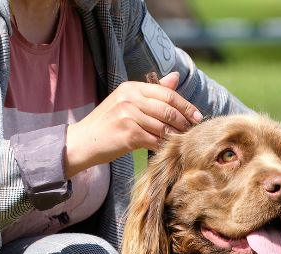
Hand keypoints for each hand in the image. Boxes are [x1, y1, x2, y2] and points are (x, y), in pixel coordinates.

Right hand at [65, 72, 202, 177]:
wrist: (82, 142)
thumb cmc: (107, 124)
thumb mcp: (127, 102)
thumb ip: (152, 92)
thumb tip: (175, 77)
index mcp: (131, 88)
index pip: (166, 93)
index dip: (185, 105)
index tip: (197, 116)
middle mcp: (130, 98)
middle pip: (168, 109)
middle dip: (185, 121)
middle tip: (194, 130)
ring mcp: (128, 116)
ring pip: (163, 126)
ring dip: (177, 135)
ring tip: (184, 141)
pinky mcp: (128, 134)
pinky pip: (155, 140)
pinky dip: (165, 146)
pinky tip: (170, 149)